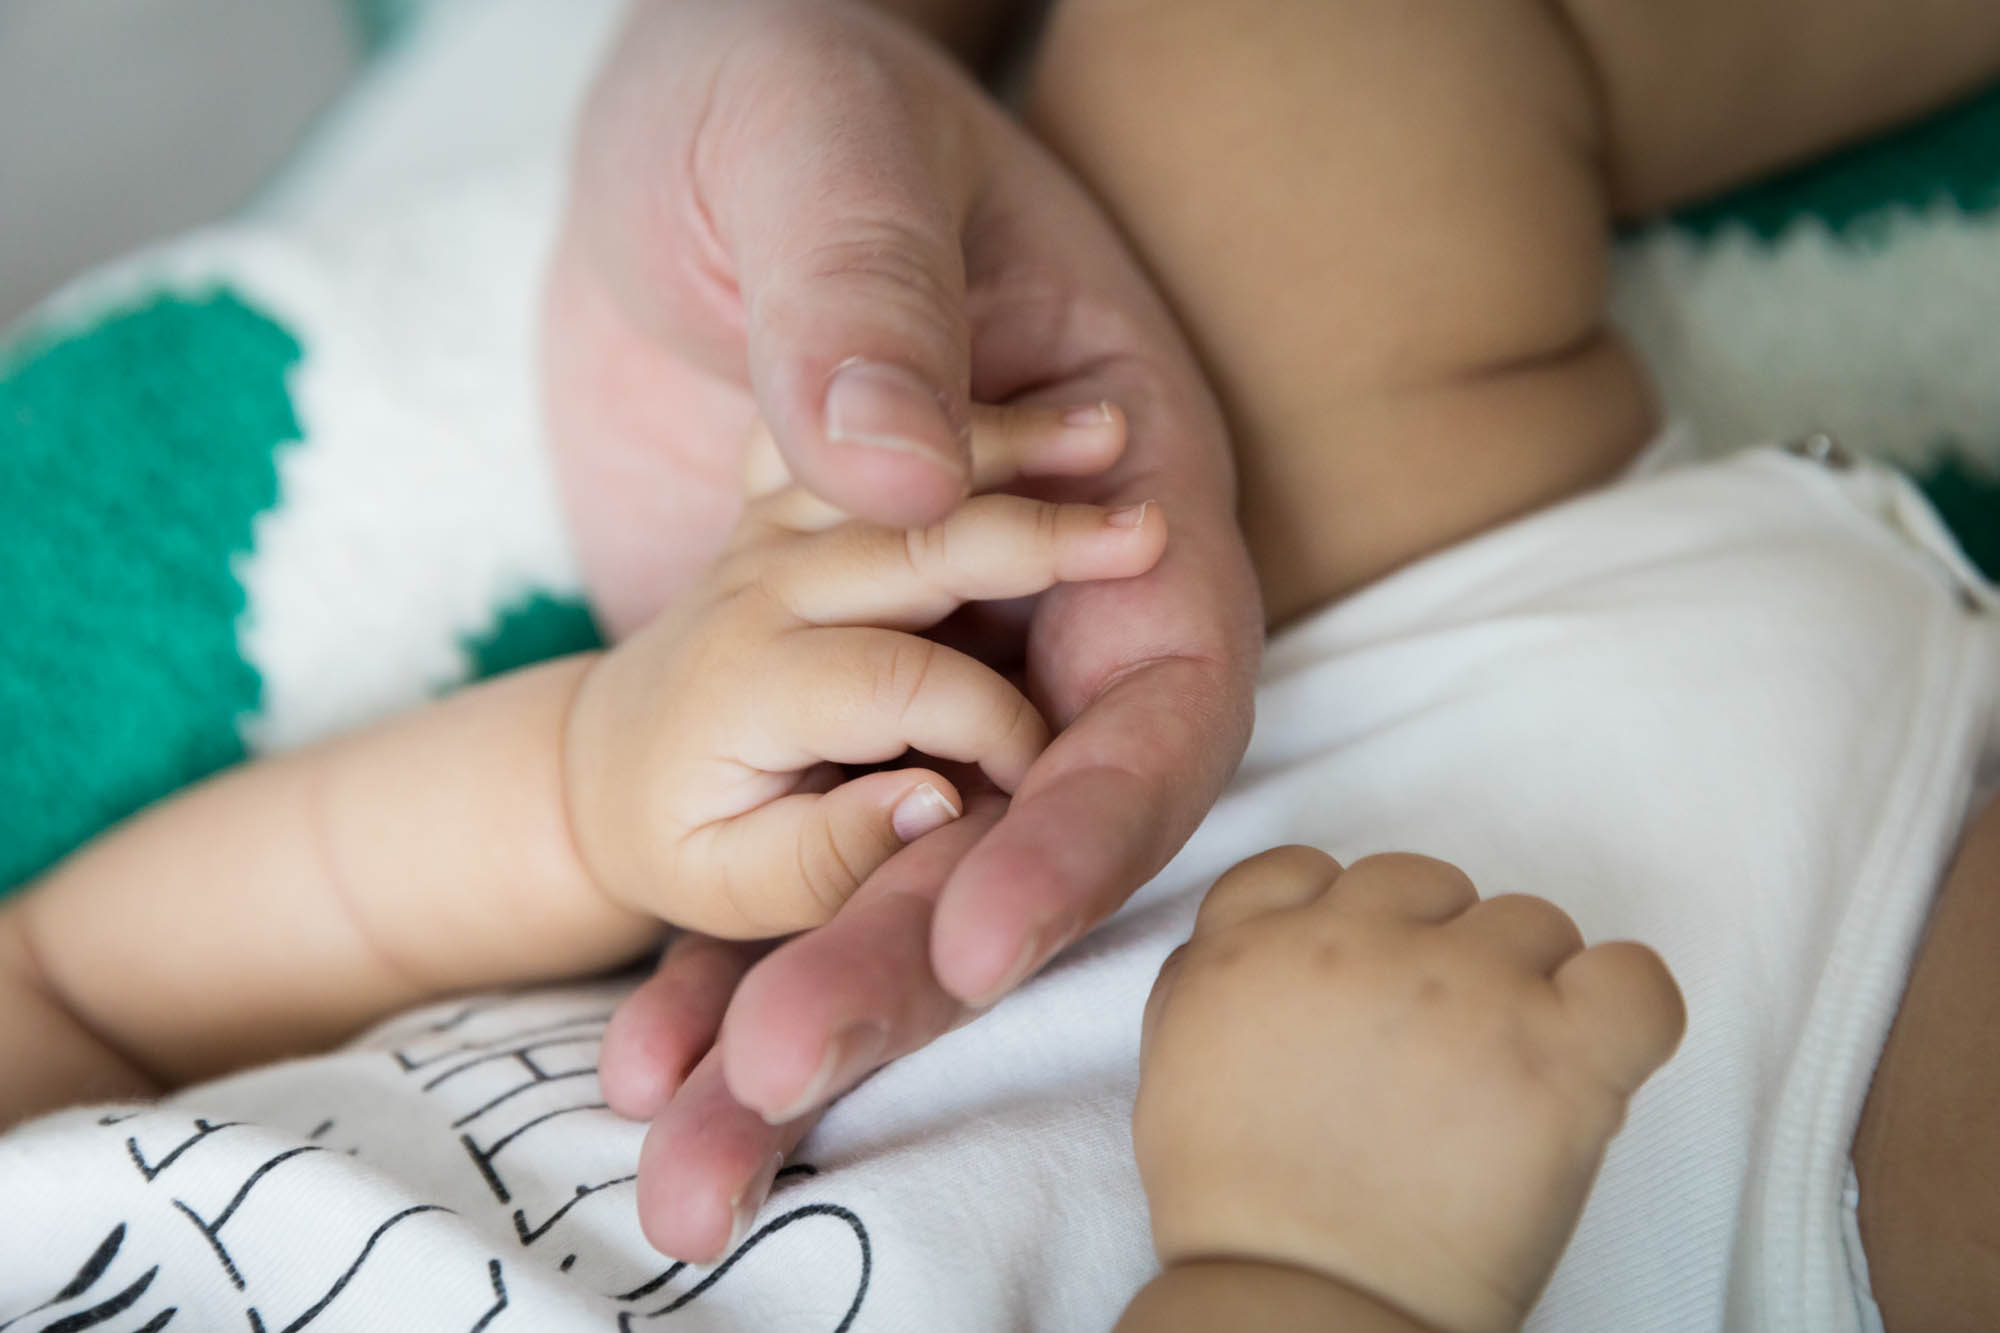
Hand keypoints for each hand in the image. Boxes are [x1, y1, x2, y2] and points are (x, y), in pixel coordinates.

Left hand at [552, 0, 1259, 1255]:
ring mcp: (927, 658)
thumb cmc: (791, 100)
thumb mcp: (825, 142)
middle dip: (915, 961)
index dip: (1088, 826)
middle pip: (1022, 818)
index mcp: (1123, 481)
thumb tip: (888, 470)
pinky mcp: (809, 693)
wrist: (684, 153)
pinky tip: (645, 1046)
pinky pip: (790, 838)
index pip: (1157, 691)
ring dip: (811, 1001)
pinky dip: (723, 948)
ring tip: (698, 1131)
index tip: (976, 935)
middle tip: (782, 1079)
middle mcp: (1044, 603)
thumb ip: (870, 286)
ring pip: (906, 859)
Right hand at [1134, 847, 1683, 1332]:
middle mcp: (1354, 942)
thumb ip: (1221, 975)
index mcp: (1252, 946)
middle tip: (1434, 1049)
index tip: (1360, 982)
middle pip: (1425, 884)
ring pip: (1530, 921)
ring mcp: (1463, 988)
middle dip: (1436, 953)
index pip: (1307, 868)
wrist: (1301, 1303)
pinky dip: (1623, 1007)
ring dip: (1525, 985)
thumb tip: (1277, 948)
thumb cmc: (1239, 1211)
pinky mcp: (1557, 1051)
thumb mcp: (1177, 1059)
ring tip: (1504, 1077)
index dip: (1342, 923)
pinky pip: (1633, 977)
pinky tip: (1594, 1060)